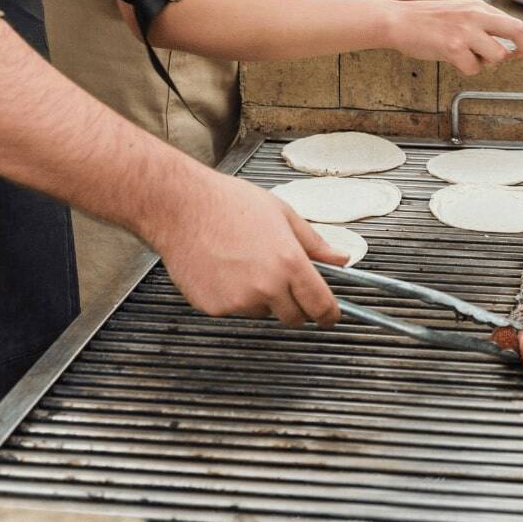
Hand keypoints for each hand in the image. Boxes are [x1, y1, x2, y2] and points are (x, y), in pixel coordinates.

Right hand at [144, 168, 341, 327]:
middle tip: (282, 279)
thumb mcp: (283, 214)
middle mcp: (267, 287)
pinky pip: (235, 310)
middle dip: (295, 305)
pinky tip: (224, 269)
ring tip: (244, 263)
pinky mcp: (215, 308)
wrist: (182, 207)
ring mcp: (239, 301)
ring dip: (262, 298)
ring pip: (263, 313)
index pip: (321, 306)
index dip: (329, 314)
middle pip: (295, 317)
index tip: (329, 315)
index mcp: (289, 262)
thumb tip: (340, 259)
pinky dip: (234, 297)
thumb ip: (315, 243)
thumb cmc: (229, 203)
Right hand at [380, 0, 522, 75]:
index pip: (514, 23)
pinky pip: (473, 68)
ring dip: (486, 62)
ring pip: (497, 56)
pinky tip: (451, 59)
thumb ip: (482, 25)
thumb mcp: (460, 13)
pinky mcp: (453, 47)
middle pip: (516, 31)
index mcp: (479, 7)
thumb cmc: (426, 20)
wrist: (398, 20)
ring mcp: (465, 31)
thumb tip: (505, 46)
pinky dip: (466, 69)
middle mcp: (475, 16)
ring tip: (467, 56)